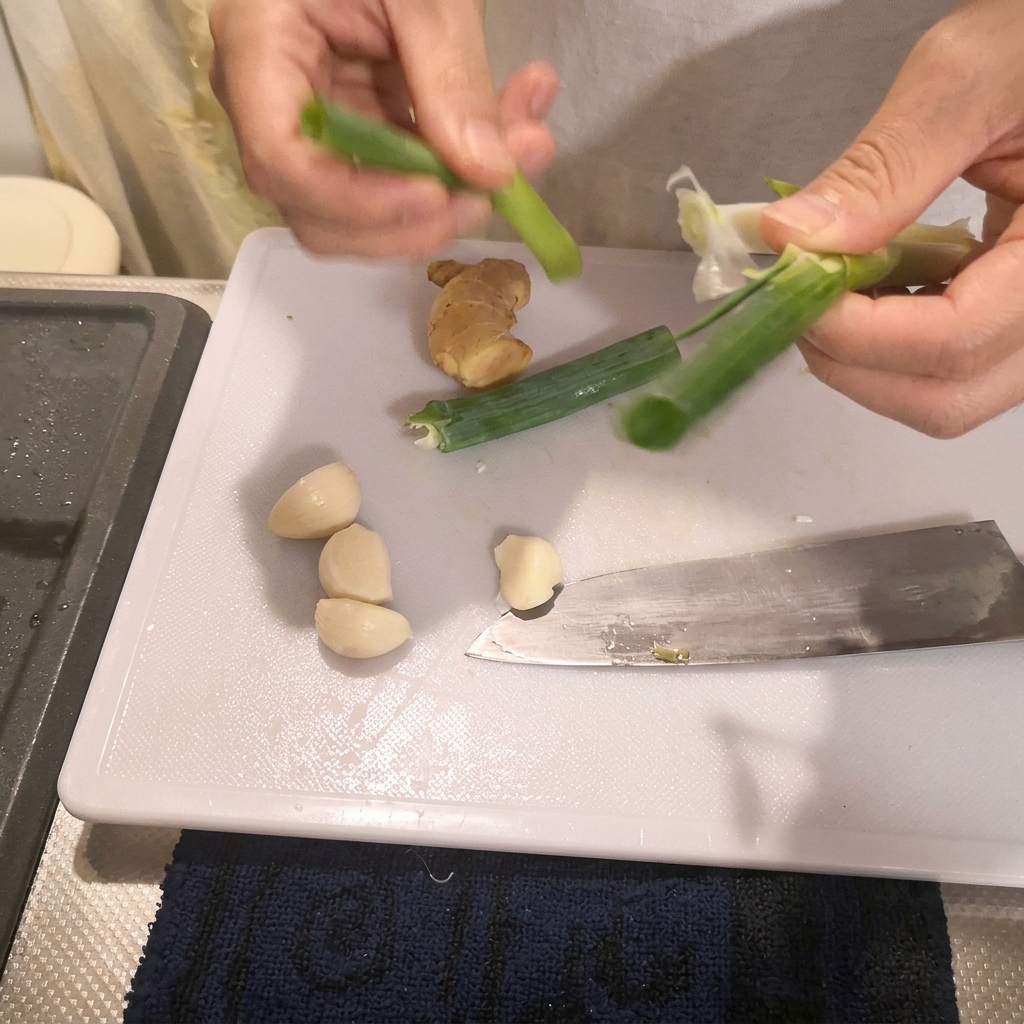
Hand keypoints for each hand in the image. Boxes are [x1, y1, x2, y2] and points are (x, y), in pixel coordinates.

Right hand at [208, 0, 557, 257]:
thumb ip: (452, 76)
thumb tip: (489, 170)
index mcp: (258, 43)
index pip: (281, 157)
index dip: (358, 198)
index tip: (435, 196)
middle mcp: (270, 99)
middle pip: (318, 211)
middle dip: (411, 221)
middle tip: (491, 191)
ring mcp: (315, 120)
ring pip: (365, 213)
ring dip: (449, 202)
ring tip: (523, 148)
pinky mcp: (360, 127)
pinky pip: (405, 180)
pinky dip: (463, 169)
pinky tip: (516, 127)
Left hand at [760, 0, 1023, 437]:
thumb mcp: (970, 81)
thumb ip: (882, 168)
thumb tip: (789, 238)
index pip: (952, 342)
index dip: (855, 333)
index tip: (793, 286)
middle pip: (945, 397)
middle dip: (851, 361)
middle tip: (799, 301)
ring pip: (944, 392)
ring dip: (866, 355)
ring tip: (832, 284)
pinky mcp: (1015, 316)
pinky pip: (950, 362)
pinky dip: (891, 337)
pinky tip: (868, 283)